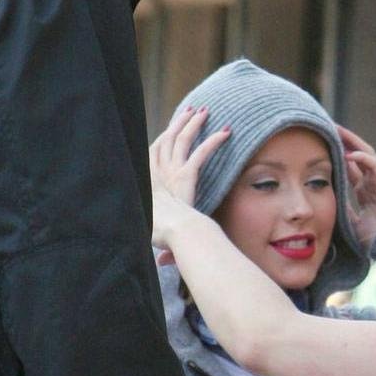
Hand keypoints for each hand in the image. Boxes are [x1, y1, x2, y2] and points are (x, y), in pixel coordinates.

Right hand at [149, 107, 229, 263]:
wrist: (168, 238)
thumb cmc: (161, 241)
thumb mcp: (158, 242)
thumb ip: (163, 248)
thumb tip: (162, 264)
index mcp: (149, 183)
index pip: (153, 153)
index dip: (162, 138)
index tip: (171, 128)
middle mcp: (157, 174)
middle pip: (167, 140)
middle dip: (178, 123)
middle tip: (190, 110)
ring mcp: (171, 173)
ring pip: (181, 140)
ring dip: (193, 124)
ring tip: (204, 111)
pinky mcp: (185, 175)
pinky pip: (200, 152)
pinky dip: (213, 141)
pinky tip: (226, 132)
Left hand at [337, 124, 375, 247]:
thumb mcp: (352, 223)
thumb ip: (343, 209)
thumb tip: (328, 199)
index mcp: (365, 192)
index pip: (350, 169)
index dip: (338, 157)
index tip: (323, 146)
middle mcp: (373, 184)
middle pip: (357, 156)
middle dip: (344, 142)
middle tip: (329, 128)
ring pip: (366, 155)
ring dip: (352, 142)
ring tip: (338, 130)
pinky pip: (375, 165)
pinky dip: (362, 158)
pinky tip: (349, 153)